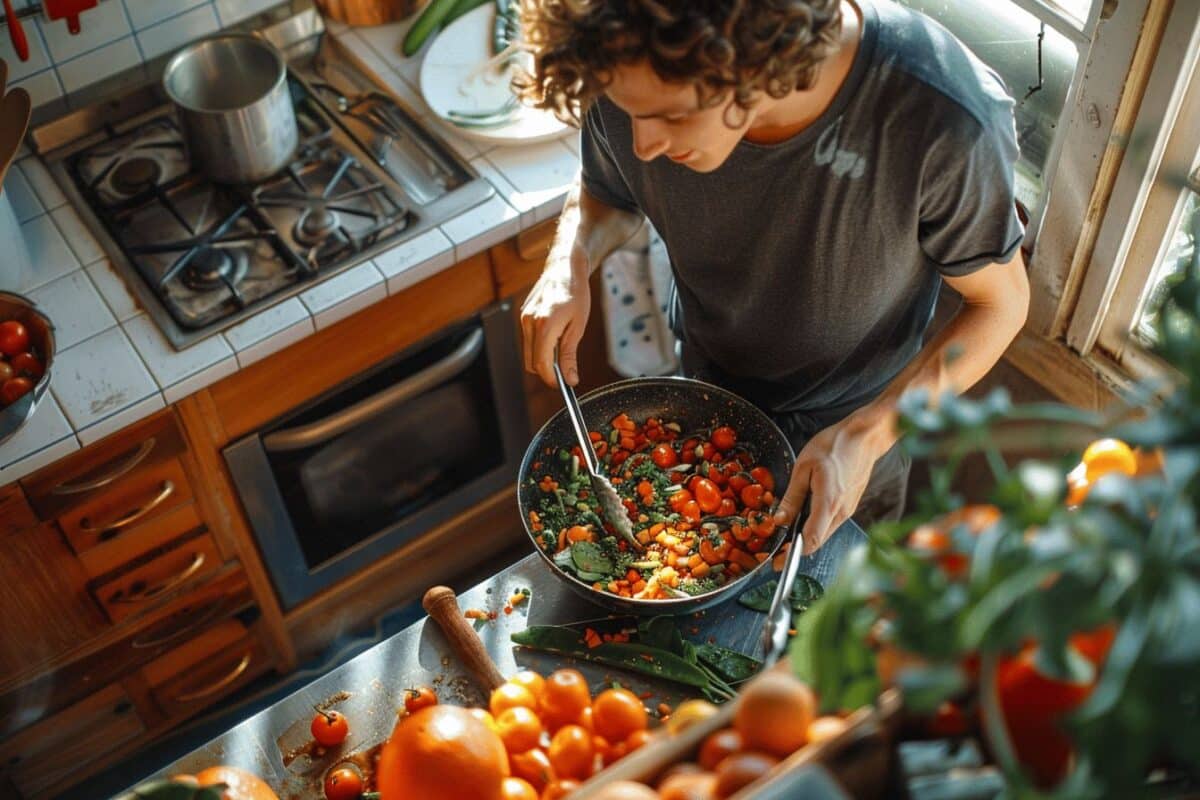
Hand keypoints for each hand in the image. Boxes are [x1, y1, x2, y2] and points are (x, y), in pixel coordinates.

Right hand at [520, 244, 590, 386]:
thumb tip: (570, 379)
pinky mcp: (523, 316)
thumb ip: (570, 355)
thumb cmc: (575, 293)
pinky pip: (529, 342)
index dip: (552, 379)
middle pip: (532, 363)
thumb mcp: (578, 326)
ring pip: (528, 354)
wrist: (564, 267)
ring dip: (544, 359)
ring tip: (563, 348)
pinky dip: (540, 347)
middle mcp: (529, 322)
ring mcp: (523, 319)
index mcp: (544, 324)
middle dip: (547, 372)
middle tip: (566, 370)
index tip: (564, 384)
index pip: (541, 364)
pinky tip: (555, 337)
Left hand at [773, 413, 891, 553]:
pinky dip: (815, 527)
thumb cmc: (833, 446)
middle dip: (796, 550)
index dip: (792, 555)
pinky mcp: (850, 505)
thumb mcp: (804, 467)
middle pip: (817, 542)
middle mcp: (841, 512)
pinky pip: (830, 523)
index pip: (811, 540)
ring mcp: (848, 510)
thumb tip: (779, 520)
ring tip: (785, 536)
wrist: (864, 437)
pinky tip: (802, 519)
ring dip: (805, 538)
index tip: (777, 563)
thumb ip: (792, 497)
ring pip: (823, 533)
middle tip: (775, 552)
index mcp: (828, 503)